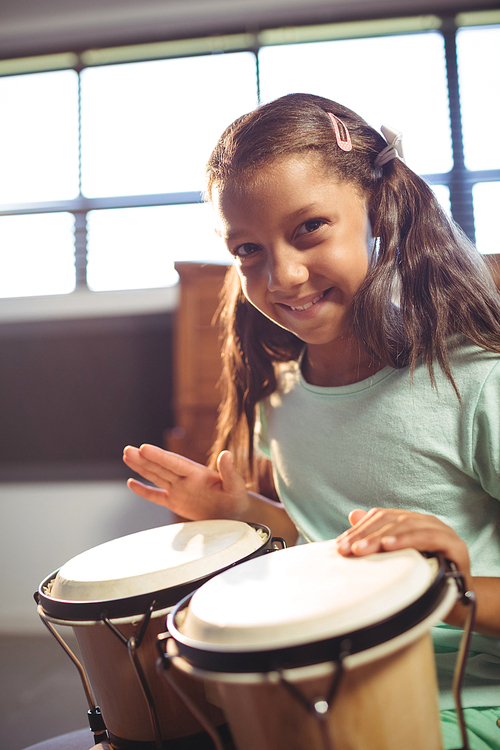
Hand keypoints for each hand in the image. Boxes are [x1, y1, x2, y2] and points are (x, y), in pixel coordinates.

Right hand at [122, 444, 249, 520]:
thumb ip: (230, 471)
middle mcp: (185, 479)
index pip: (174, 463)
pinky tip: (131, 483)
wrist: (237, 514)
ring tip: (127, 456)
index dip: (159, 456)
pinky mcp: (176, 503)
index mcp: (197, 473)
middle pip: (160, 467)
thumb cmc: (238, 498)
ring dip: (141, 467)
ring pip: (156, 476)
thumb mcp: (236, 485)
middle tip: (128, 449)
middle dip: (144, 459)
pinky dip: (144, 490)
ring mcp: (179, 490)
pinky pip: (157, 496)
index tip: (144, 448)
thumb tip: (227, 454)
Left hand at [336, 507, 470, 581]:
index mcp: (412, 522)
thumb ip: (377, 537)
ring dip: (382, 537)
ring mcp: (443, 531)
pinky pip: (430, 538)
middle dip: (366, 534)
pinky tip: (390, 546)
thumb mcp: (396, 560)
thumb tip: (353, 514)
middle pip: (392, 520)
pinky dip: (408, 540)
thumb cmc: (423, 579)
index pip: (382, 517)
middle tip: (347, 549)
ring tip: (362, 548)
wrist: (457, 603)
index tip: (340, 545)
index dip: (360, 528)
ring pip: (408, 525)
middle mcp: (427, 522)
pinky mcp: (456, 546)